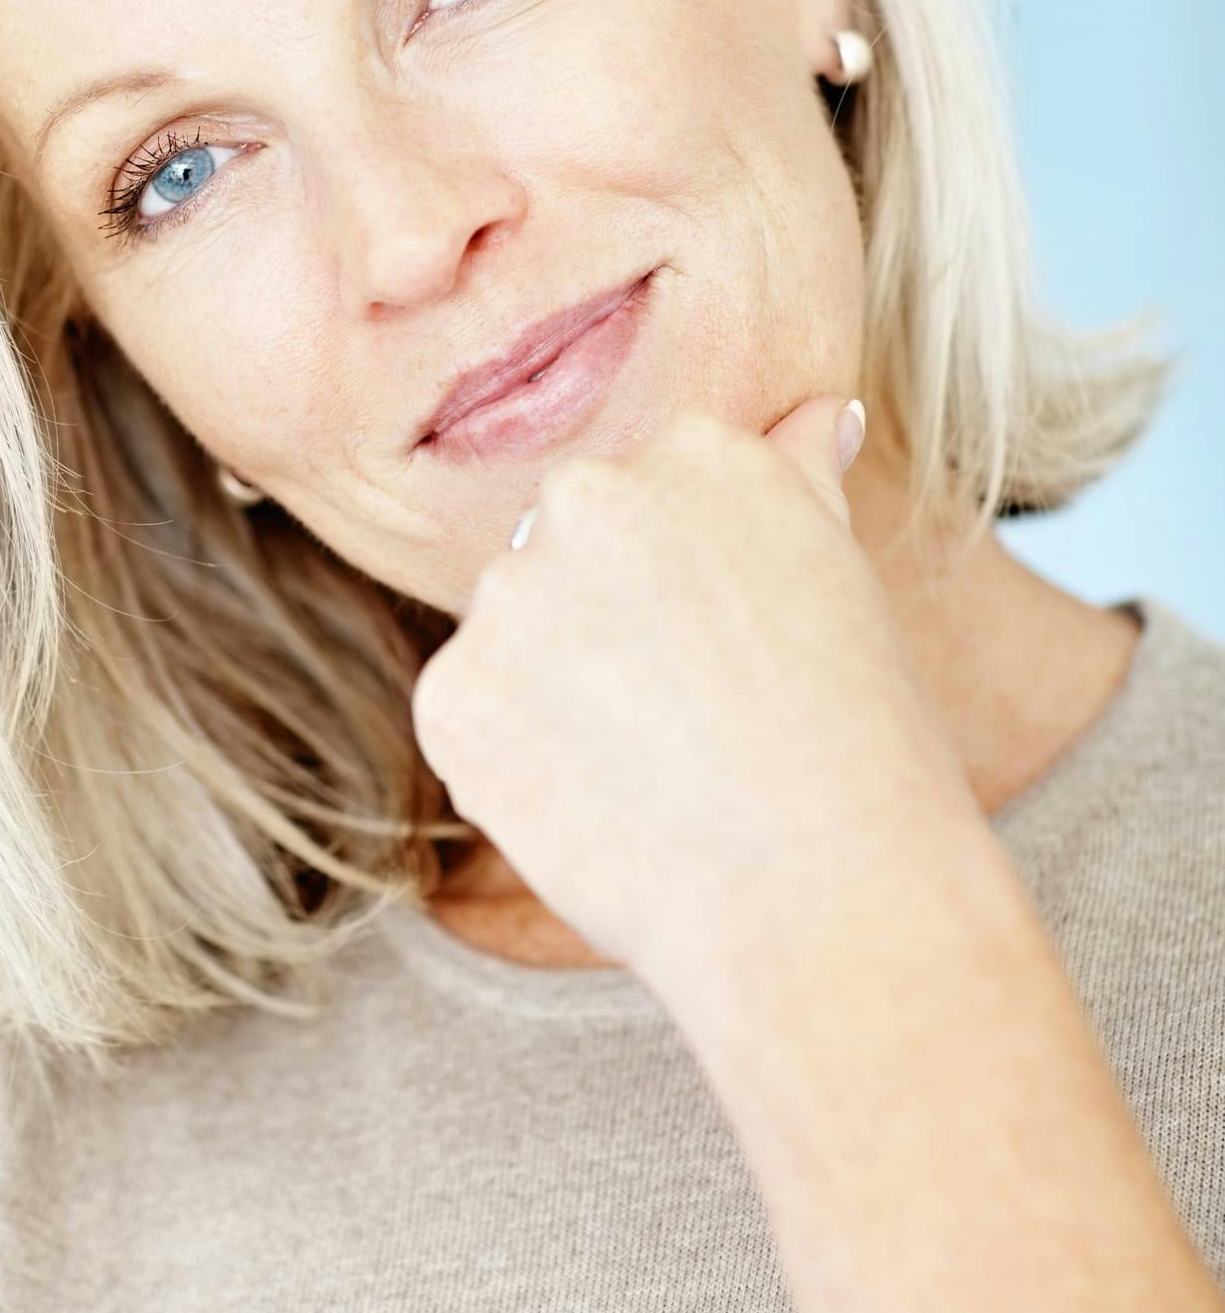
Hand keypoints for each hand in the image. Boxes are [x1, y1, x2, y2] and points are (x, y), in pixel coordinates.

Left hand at [408, 397, 983, 992]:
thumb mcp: (842, 580)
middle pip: (564, 556)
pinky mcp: (452, 692)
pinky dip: (513, 769)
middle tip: (690, 719)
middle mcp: (588, 496)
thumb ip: (800, 479)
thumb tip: (824, 415)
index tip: (731, 654)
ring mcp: (509, 592)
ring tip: (653, 774)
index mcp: (695, 452)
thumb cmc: (860, 747)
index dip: (684, 596)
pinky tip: (596, 809)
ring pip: (512, 639)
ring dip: (554, 700)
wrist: (828, 897)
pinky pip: (469, 720)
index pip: (646, 503)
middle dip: (603, 631)